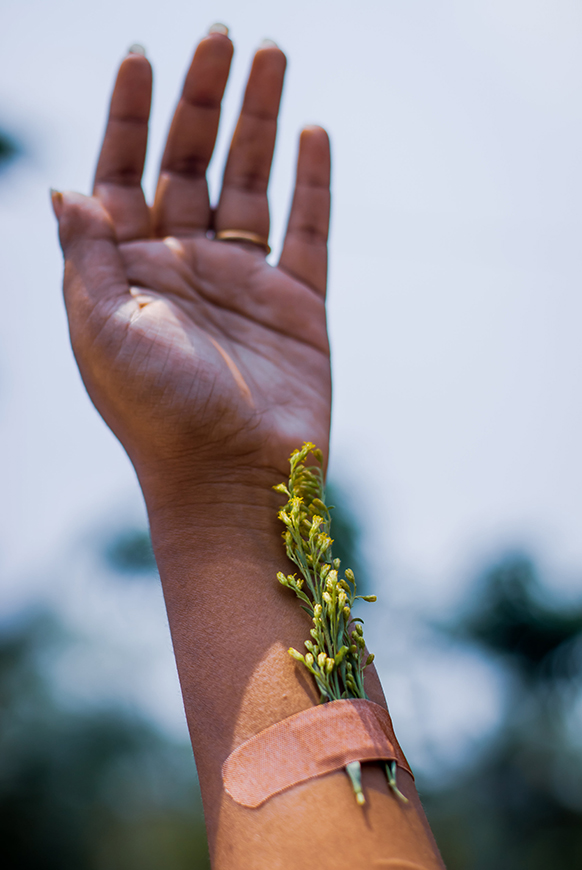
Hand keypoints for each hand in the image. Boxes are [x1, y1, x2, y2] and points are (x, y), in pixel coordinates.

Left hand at [53, 31, 330, 493]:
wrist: (230, 483)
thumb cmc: (155, 414)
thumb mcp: (101, 329)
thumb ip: (86, 255)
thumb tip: (62, 185)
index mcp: (128, 272)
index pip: (124, 173)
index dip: (128, 115)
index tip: (142, 55)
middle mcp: (183, 268)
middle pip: (191, 164)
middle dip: (202, 101)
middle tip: (221, 38)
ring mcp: (243, 284)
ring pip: (252, 184)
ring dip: (261, 122)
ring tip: (273, 57)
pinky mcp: (298, 306)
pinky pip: (307, 231)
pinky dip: (313, 184)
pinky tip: (314, 135)